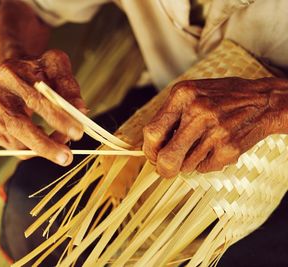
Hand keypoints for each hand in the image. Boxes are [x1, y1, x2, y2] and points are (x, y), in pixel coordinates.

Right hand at [0, 50, 86, 165]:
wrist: (18, 70)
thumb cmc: (40, 69)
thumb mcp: (57, 66)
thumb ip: (69, 87)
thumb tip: (81, 111)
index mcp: (10, 73)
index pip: (35, 99)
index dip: (58, 118)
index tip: (78, 132)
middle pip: (18, 126)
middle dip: (45, 146)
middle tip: (67, 157)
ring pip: (17, 143)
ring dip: (44, 147)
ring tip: (63, 139)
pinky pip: (15, 148)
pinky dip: (34, 148)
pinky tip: (44, 134)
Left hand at [143, 77, 287, 177]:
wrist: (265, 101)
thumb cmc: (224, 98)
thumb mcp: (192, 94)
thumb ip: (170, 115)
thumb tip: (148, 144)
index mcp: (183, 94)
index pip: (152, 132)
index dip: (149, 150)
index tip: (153, 156)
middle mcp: (197, 111)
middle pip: (166, 156)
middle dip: (163, 168)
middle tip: (166, 169)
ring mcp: (215, 130)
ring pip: (185, 166)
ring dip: (189, 162)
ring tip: (204, 144)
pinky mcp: (229, 148)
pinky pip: (204, 168)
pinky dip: (207, 163)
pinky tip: (217, 146)